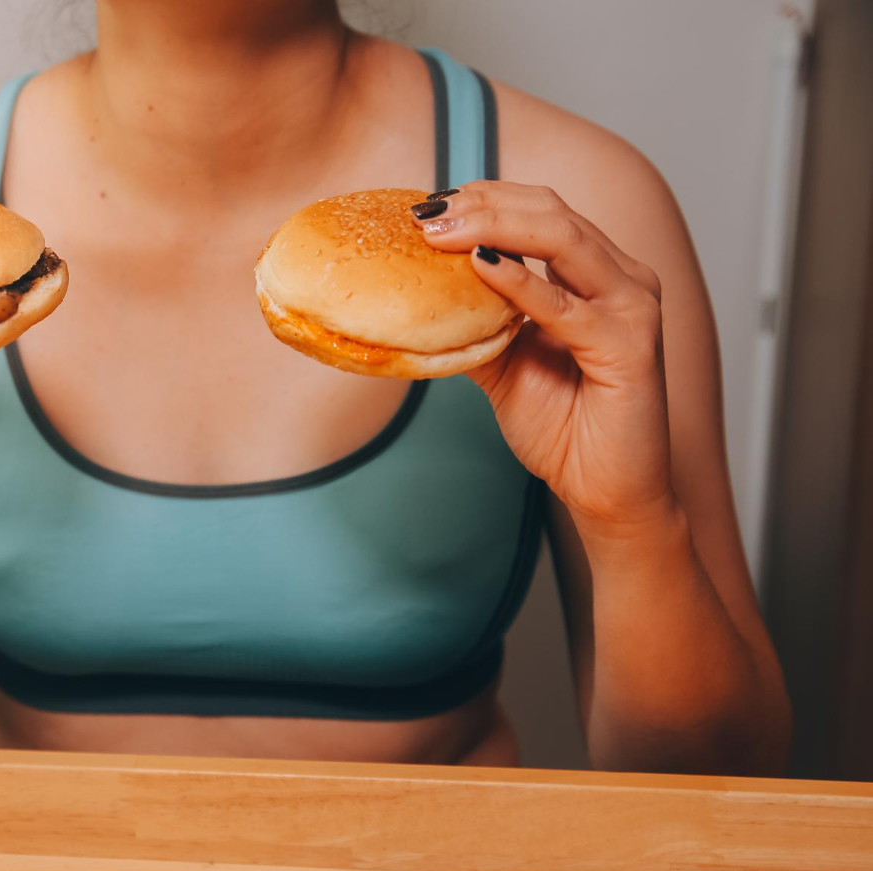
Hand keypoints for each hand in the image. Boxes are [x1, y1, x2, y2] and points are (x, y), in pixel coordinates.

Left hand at [413, 181, 676, 539]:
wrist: (605, 492)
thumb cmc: (566, 430)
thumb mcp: (503, 366)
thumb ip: (475, 325)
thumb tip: (417, 300)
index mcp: (598, 275)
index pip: (540, 212)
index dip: (484, 199)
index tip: (427, 205)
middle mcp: (623, 279)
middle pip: (551, 213)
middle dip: (484, 203)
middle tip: (427, 212)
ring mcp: (632, 308)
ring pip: (564, 239)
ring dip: (496, 228)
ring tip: (443, 230)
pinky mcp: (629, 346)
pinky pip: (567, 305)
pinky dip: (522, 282)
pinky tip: (482, 266)